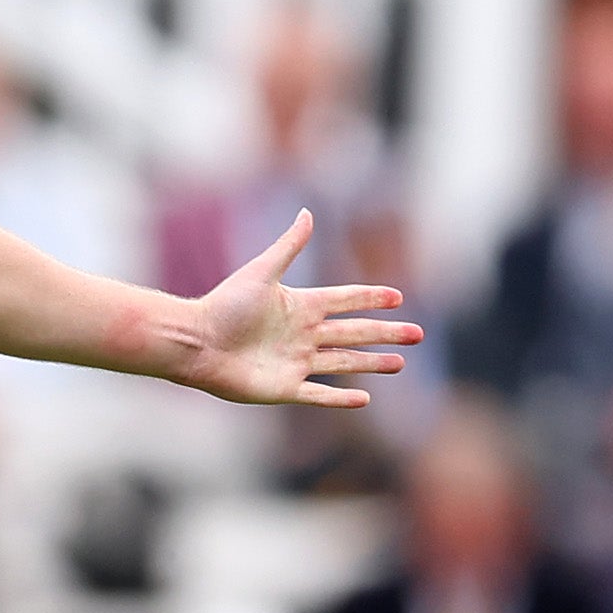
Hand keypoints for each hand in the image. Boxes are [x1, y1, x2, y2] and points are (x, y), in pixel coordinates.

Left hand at [179, 211, 417, 409]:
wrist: (196, 343)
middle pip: (354, 334)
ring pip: (344, 363)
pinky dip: (341, 399)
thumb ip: (288, 247)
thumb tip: (308, 213)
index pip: (345, 301)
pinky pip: (319, 395)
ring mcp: (296, 363)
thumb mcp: (261, 272)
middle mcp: (303, 335)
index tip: (398, 297)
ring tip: (400, 363)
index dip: (371, 299)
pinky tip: (365, 398)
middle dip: (386, 333)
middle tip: (417, 334)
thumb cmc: (223, 306)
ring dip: (373, 363)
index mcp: (300, 306)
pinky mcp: (285, 388)